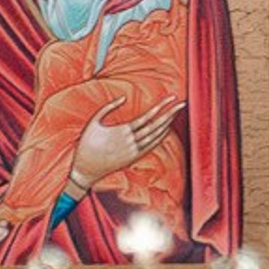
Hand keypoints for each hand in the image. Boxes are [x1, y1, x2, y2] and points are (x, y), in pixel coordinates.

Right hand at [68, 97, 182, 192]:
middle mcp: (132, 142)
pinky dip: (161, 137)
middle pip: (156, 125)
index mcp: (122, 131)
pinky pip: (152, 146)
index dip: (160, 106)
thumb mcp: (93, 122)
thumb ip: (108, 108)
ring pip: (156, 136)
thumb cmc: (87, 144)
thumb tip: (124, 98)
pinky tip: (167, 129)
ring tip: (176, 113)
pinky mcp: (134, 158)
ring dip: (168, 124)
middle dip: (170, 113)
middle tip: (182, 104)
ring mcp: (134, 151)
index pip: (147, 116)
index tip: (171, 98)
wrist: (85, 170)